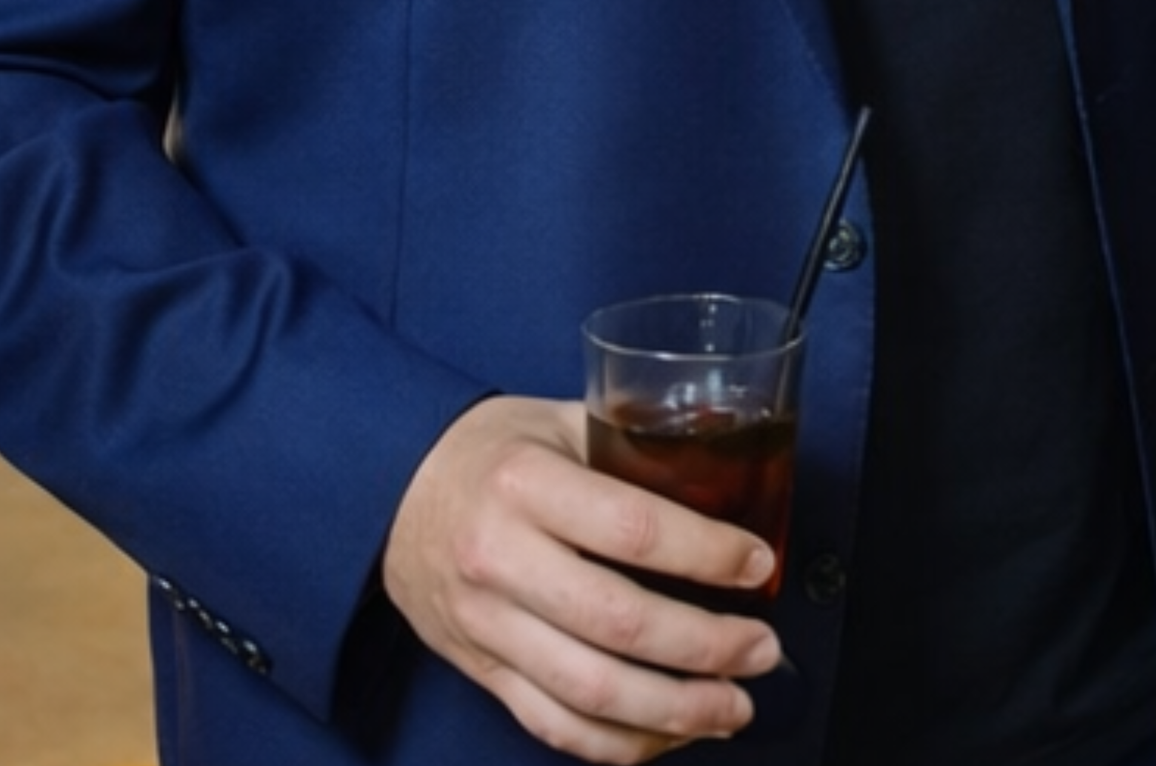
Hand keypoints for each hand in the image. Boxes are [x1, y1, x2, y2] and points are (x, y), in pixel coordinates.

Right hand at [381, 396, 782, 762]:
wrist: (392, 492)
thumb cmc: (494, 449)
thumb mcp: (561, 421)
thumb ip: (634, 443)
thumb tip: (730, 469)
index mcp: (527, 484)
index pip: (633, 528)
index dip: (707, 553)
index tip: (758, 564)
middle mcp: (502, 560)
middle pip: (619, 623)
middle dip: (705, 646)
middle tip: (762, 649)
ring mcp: (487, 625)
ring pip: (589, 691)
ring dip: (674, 709)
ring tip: (734, 706)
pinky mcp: (480, 671)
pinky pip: (553, 724)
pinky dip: (618, 742)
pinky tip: (670, 734)